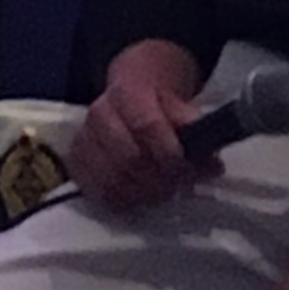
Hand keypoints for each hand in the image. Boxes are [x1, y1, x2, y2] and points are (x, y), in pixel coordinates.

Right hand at [69, 37, 209, 210]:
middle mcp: (99, 114)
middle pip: (128, 159)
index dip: (169, 154)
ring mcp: (84, 139)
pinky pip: (99, 192)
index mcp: (127, 91)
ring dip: (144, 194)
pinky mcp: (77, 162)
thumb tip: (211, 164)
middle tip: (180, 185)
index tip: (187, 169)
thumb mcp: (181, 102)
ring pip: (111, 180)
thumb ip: (195, 131)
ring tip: (165, 192)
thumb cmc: (158, 99)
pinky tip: (143, 197)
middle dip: (159, 178)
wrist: (131, 88)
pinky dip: (125, 201)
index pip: (146, 126)